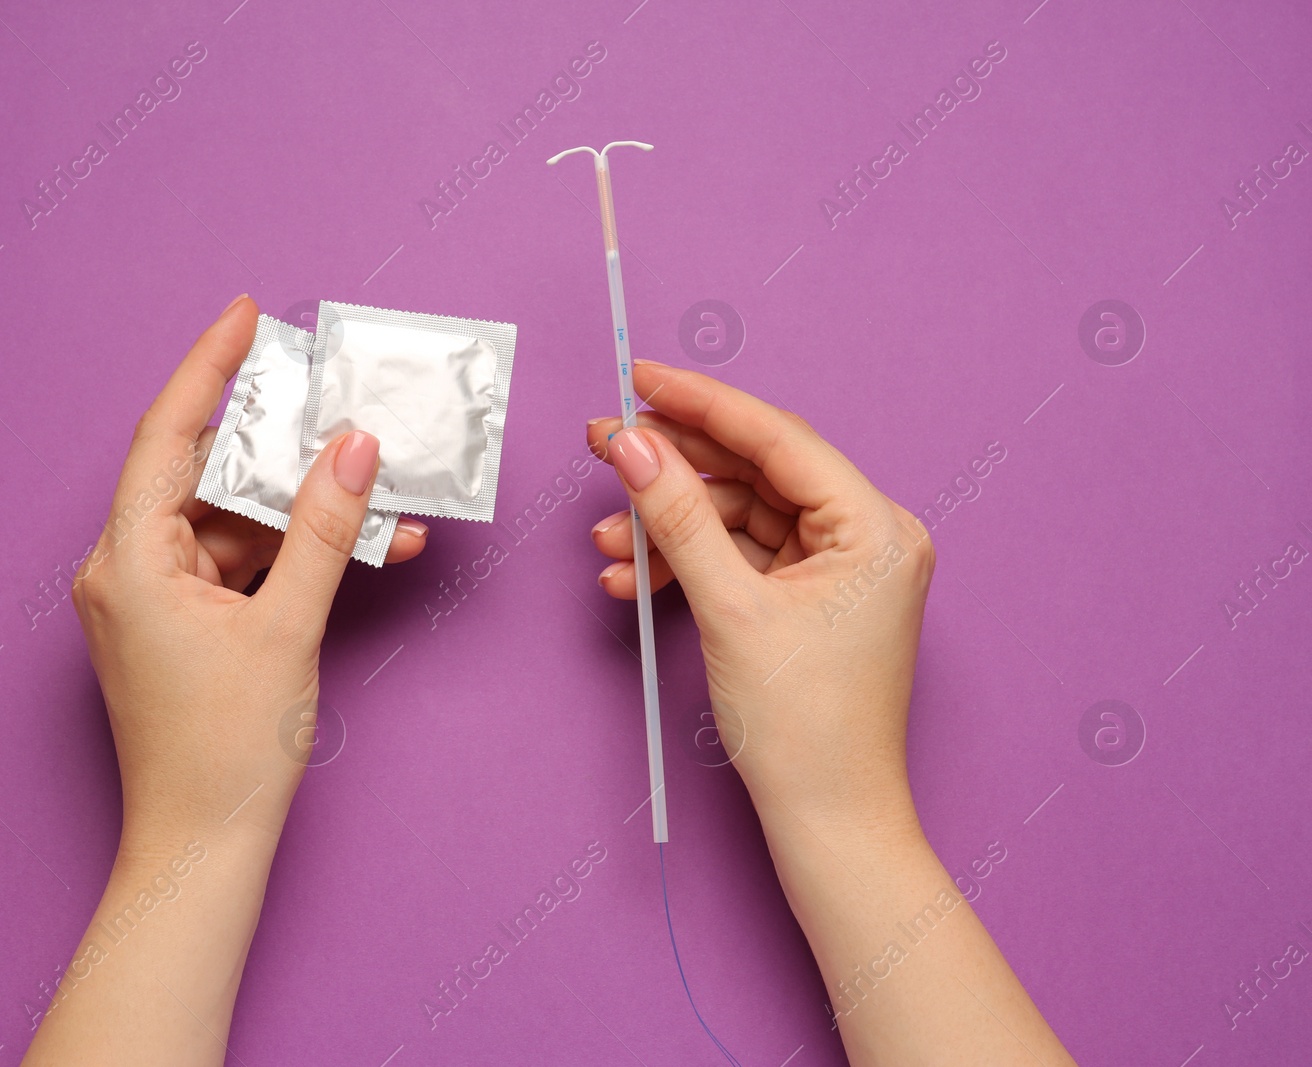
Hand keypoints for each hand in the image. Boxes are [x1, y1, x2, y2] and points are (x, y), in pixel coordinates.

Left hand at [72, 295, 424, 846]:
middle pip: (208, 476)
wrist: (203, 849)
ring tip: (383, 492)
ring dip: (307, 511)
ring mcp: (155, 600)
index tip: (248, 315)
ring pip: (235, 522)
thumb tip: (354, 448)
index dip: (209, 368)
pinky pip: (242, 565)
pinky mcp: (184, 626)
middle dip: (283, 446)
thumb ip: (326, 531)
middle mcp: (127, 570)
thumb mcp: (287, 629)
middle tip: (340, 402)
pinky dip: (296, 555)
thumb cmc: (227, 752)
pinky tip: (365, 545)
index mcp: (128, 560)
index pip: (167, 435)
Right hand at [587, 363, 1075, 1065]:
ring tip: (609, 546)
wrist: (826, 821)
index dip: (702, 403)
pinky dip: (688, 564)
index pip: (778, 439)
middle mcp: (868, 537)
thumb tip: (633, 442)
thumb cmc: (802, 727)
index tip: (640, 376)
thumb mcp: (730, 608)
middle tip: (603, 449)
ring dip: (670, 527)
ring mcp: (839, 570)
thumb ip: (678, 515)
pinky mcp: (810, 600)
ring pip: (738, 517)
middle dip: (673, 470)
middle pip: (754, 474)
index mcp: (877, 527)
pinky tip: (634, 579)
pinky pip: (741, 558)